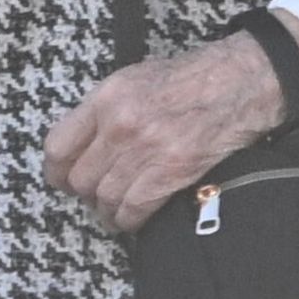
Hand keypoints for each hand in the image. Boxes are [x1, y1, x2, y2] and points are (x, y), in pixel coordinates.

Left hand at [44, 16, 298, 232]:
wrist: (241, 81)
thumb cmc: (192, 78)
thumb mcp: (135, 79)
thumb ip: (104, 111)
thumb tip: (82, 146)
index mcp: (106, 98)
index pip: (58, 147)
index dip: (57, 172)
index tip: (63, 180)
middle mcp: (120, 124)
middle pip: (80, 179)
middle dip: (86, 193)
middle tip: (97, 195)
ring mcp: (146, 150)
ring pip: (104, 198)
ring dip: (107, 209)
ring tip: (117, 207)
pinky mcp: (172, 172)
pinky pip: (133, 210)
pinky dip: (129, 220)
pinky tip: (134, 216)